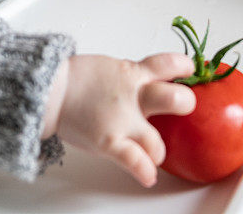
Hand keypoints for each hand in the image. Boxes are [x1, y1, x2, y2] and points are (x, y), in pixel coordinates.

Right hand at [44, 53, 195, 186]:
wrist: (51, 89)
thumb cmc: (77, 78)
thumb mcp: (111, 67)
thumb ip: (132, 77)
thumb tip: (147, 82)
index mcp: (133, 73)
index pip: (168, 64)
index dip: (184, 67)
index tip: (191, 71)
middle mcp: (133, 96)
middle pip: (173, 98)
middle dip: (185, 103)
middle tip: (185, 108)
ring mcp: (123, 121)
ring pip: (156, 140)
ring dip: (159, 150)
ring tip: (157, 152)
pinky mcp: (109, 141)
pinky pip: (133, 160)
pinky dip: (144, 171)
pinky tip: (149, 176)